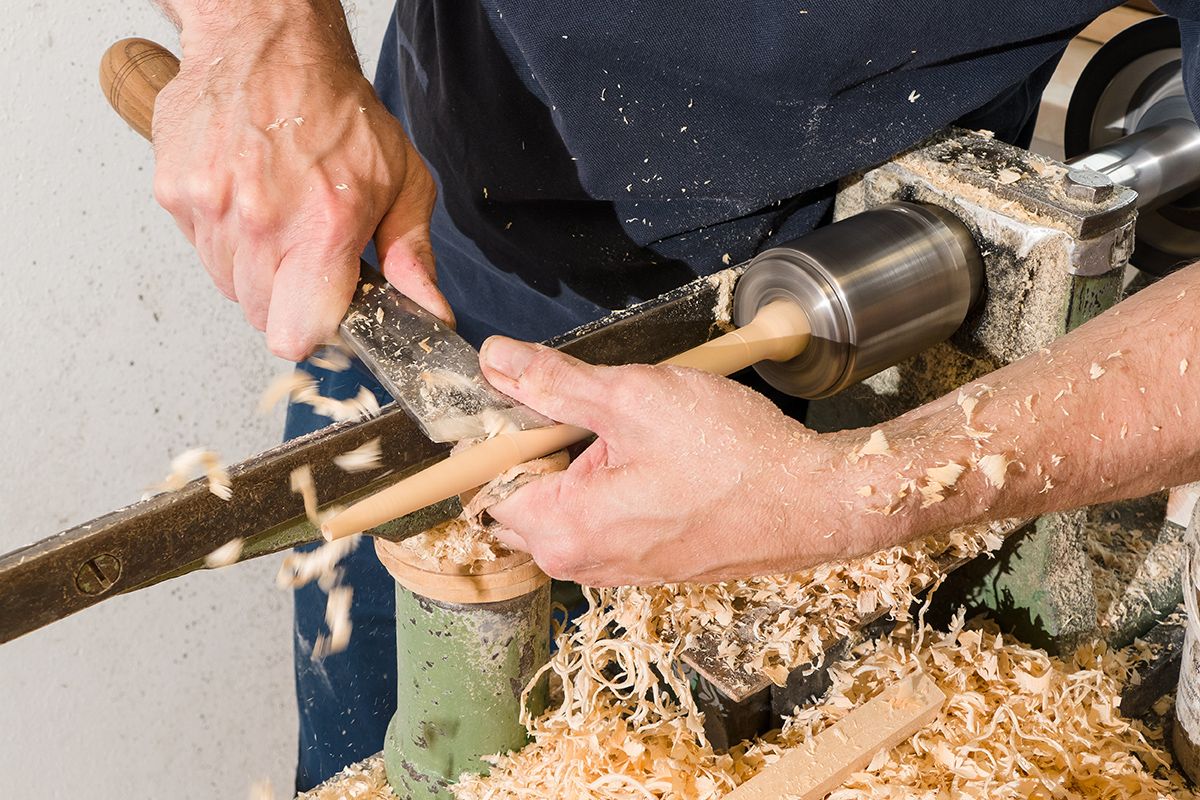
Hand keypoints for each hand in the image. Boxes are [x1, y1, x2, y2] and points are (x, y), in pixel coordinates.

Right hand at [151, 4, 451, 359]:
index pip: (297, 333)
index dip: (315, 333)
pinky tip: (247, 199)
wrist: (269, 44)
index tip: (327, 313)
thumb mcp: (401, 179)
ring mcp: (210, 206)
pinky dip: (223, 238)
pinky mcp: (175, 192)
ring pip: (229, 287)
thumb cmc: (337, 109)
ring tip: (278, 219)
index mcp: (324, 223)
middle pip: (262, 317)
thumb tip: (431, 311)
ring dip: (255, 270)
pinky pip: (200, 249)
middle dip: (288, 300)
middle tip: (306, 255)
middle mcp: (261, 219)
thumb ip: (412, 255)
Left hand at [477, 337, 902, 585]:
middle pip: (519, 498)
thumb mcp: (634, 398)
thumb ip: (554, 381)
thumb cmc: (734, 454)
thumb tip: (495, 360)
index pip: (484, 484)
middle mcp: (579, 563)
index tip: (528, 400)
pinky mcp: (644, 566)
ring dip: (577, 466)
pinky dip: (608, 487)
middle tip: (593, 412)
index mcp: (563, 530)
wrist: (813, 502)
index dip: (497, 435)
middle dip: (538, 450)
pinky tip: (653, 459)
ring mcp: (614, 570)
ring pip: (561, 509)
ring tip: (631, 433)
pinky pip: (599, 522)